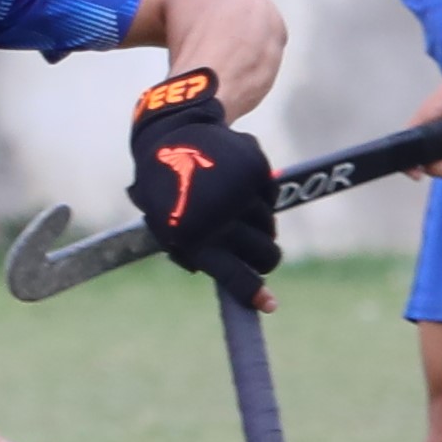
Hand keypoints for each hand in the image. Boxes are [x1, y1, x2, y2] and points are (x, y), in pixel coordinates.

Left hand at [128, 68, 279, 280]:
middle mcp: (218, 217)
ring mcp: (238, 192)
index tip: (270, 305)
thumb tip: (241, 284)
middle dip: (266, 258)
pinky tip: (236, 181)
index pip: (233, 275)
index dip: (254, 293)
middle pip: (264, 255)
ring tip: (233, 205)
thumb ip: (202, 256)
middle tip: (261, 254)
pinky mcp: (253, 168)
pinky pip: (270, 196)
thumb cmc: (171, 193)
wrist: (171, 136)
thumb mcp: (172, 228)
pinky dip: (260, 194)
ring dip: (260, 223)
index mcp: (194, 238)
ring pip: (269, 226)